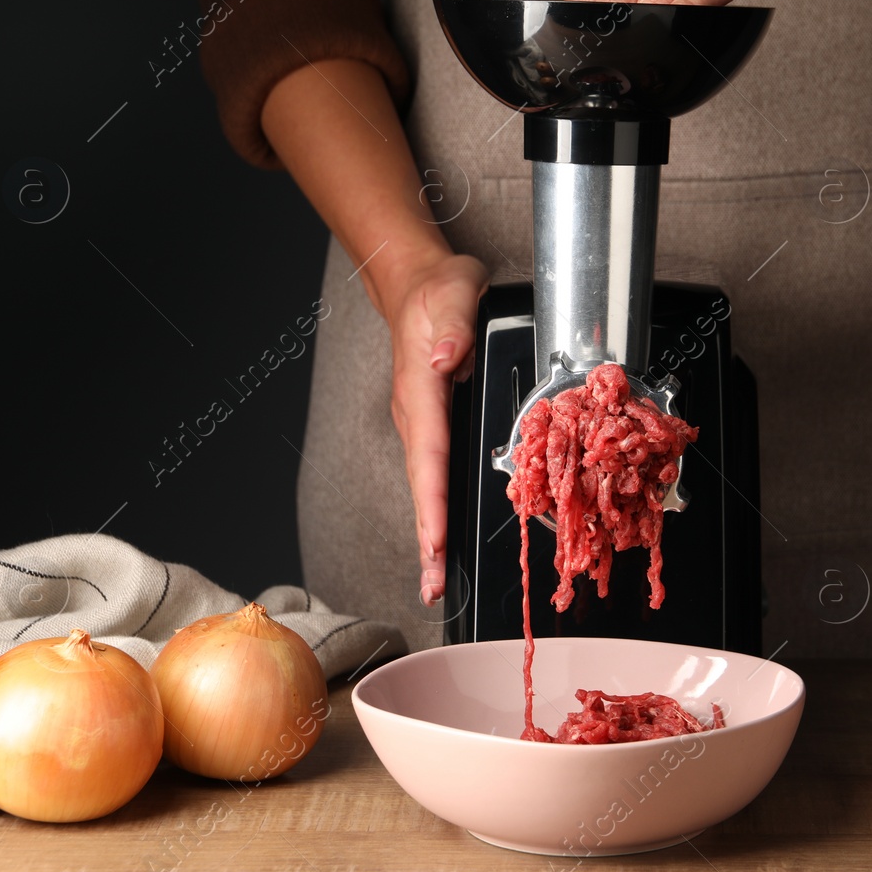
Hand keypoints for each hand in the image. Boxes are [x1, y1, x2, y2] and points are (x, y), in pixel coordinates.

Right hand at [383, 251, 489, 606]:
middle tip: (434, 587)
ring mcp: (420, 423)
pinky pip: (434, 475)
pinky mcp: (429, 426)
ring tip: (437, 581)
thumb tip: (448, 358)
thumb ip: (454, 324)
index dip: (434, 501)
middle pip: (423, 485)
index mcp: (423, 389)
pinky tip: (444, 540)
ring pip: (427, 486)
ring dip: (431, 533)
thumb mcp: (455, 291)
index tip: (436, 541)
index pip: (430, 453)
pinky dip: (438, 511)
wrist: (416, 284)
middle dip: (428, 538)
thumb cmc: (440, 290)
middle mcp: (416, 414)